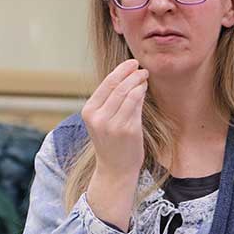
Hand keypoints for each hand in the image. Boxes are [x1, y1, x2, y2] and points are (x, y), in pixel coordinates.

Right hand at [83, 59, 148, 228]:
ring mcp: (113, 124)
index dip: (120, 70)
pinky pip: (136, 105)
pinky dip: (141, 93)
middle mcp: (98, 118)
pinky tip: (144, 88)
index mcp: (89, 112)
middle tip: (141, 68)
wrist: (115, 170)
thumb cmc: (111, 142)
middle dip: (131, 73)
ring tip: (144, 76)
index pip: (106, 84)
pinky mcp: (128, 130)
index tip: (132, 63)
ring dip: (138, 81)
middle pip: (118, 86)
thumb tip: (126, 76)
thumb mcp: (103, 120)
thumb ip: (110, 100)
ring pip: (128, 93)